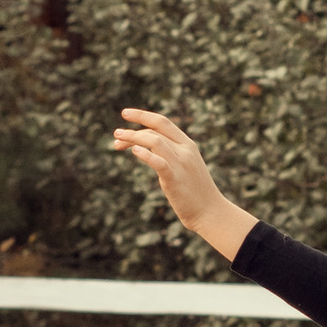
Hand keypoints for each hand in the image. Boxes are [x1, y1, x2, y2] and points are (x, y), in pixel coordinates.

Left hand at [111, 107, 253, 260]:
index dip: (142, 115)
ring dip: (133, 139)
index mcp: (188, 144)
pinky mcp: (175, 179)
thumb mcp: (185, 166)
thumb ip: (171, 155)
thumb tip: (148, 148)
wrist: (211, 212)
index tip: (125, 114)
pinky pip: (158, 162)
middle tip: (116, 133)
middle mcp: (185, 150)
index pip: (163, 122)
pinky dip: (145, 154)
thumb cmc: (195, 191)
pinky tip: (134, 151)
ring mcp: (181, 164)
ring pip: (154, 141)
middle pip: (156, 130)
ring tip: (117, 142)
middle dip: (133, 128)